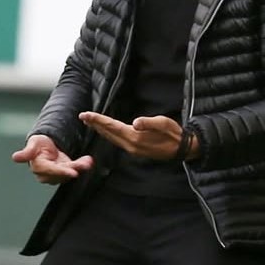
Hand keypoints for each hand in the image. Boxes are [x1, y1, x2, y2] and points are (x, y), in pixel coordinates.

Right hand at [12, 134, 92, 184]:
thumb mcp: (32, 144)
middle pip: (63, 173)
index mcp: (39, 167)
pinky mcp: (65, 170)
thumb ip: (26, 152)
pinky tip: (88, 160)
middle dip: (75, 169)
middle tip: (86, 164)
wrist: (44, 146)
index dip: (62, 172)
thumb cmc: (37, 144)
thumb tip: (15, 157)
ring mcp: (57, 173)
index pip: (51, 171)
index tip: (73, 172)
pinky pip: (74, 168)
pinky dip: (82, 164)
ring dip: (80, 167)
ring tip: (88, 161)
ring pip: (70, 171)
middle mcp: (48, 174)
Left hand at [78, 112, 198, 160]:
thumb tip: (135, 122)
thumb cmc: (173, 133)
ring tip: (90, 122)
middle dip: (95, 124)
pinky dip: (108, 134)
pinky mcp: (135, 150)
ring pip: (111, 138)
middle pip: (108, 133)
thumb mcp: (164, 124)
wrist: (181, 148)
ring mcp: (132, 149)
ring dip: (100, 130)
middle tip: (83, 116)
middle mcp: (131, 145)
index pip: (112, 127)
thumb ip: (149, 123)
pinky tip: (106, 131)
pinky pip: (117, 141)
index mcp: (135, 137)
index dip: (98, 120)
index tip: (86, 115)